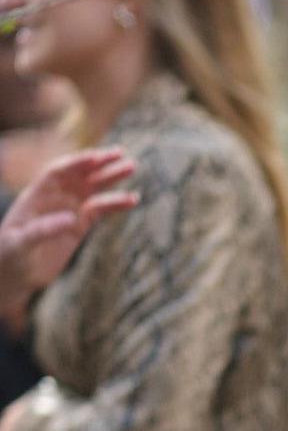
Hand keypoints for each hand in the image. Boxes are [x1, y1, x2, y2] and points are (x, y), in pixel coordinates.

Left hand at [0, 148, 138, 329]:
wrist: (15, 275)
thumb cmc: (8, 256)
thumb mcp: (19, 243)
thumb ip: (43, 229)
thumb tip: (72, 218)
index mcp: (36, 195)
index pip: (58, 172)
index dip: (76, 163)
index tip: (96, 158)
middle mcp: (55, 198)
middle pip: (79, 175)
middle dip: (99, 164)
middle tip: (121, 155)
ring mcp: (69, 210)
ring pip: (94, 188)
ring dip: (111, 178)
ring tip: (131, 168)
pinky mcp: (80, 226)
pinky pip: (102, 210)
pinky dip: (117, 203)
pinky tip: (132, 200)